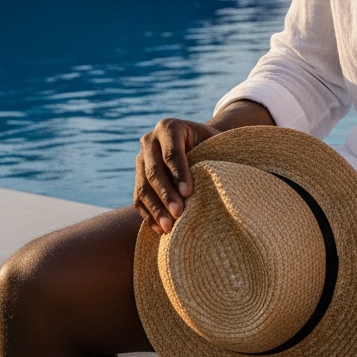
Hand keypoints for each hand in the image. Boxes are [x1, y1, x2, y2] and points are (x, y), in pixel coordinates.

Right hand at [133, 117, 218, 234]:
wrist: (199, 144)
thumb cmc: (212, 144)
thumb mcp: (214, 141)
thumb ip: (213, 153)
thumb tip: (218, 177)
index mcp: (169, 127)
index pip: (171, 153)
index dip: (179, 173)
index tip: (189, 193)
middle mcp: (150, 140)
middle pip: (154, 171)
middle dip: (166, 194)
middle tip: (179, 213)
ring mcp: (140, 159)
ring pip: (142, 187)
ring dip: (155, 209)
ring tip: (169, 226)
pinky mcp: (137, 177)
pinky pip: (137, 199)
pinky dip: (148, 215)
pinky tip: (160, 228)